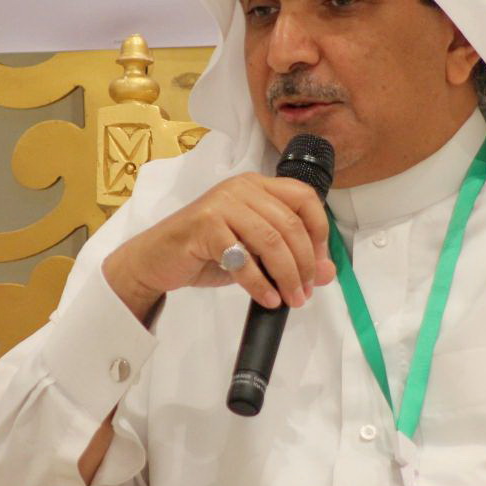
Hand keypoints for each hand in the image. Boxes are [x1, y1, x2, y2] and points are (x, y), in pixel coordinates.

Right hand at [103, 173, 335, 321]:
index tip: (319, 264)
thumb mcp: (254, 254)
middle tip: (306, 292)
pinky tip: (268, 299)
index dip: (319, 231)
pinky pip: (243, 258)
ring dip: (287, 275)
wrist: (156, 259)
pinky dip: (260, 283)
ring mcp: (222, 203)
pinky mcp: (205, 225)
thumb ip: (289, 257)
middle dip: (304, 263)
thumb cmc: (206, 252)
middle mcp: (241, 188)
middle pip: (290, 224)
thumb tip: (329, 272)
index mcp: (257, 185)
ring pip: (271, 240)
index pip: (304, 197)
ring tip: (291, 299)